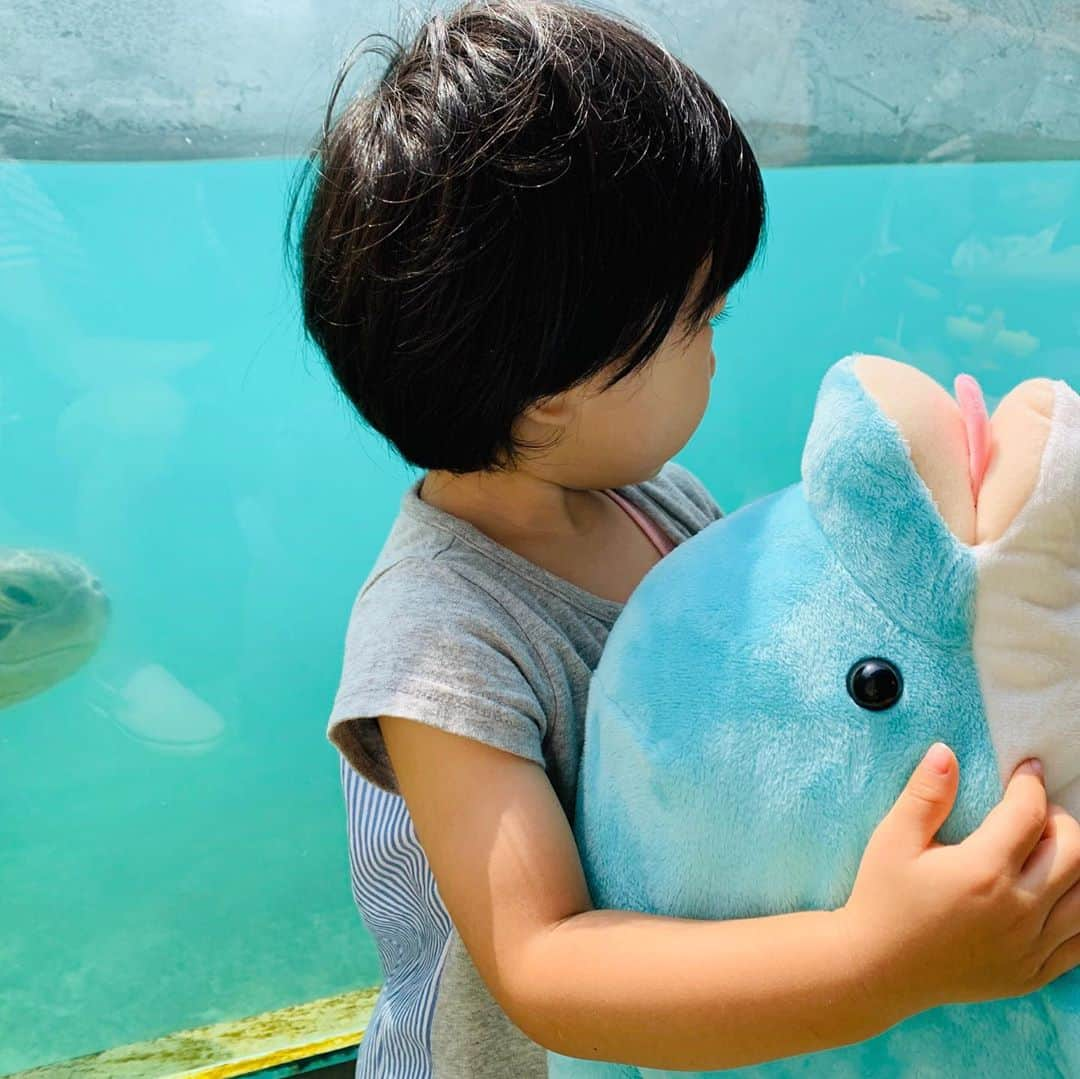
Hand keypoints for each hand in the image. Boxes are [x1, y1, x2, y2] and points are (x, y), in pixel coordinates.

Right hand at [839, 743, 1079, 1016]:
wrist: (877, 968)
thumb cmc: (882, 898)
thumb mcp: (892, 839)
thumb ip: (925, 794)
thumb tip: (946, 752)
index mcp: (982, 871)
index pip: (1029, 814)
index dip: (1030, 784)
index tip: (1027, 768)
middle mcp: (1016, 909)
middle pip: (1074, 852)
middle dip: (1061, 820)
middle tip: (1034, 811)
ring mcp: (1029, 947)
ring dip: (1074, 864)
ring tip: (1047, 850)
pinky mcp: (1031, 974)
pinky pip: (1079, 943)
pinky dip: (1076, 911)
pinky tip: (1053, 894)